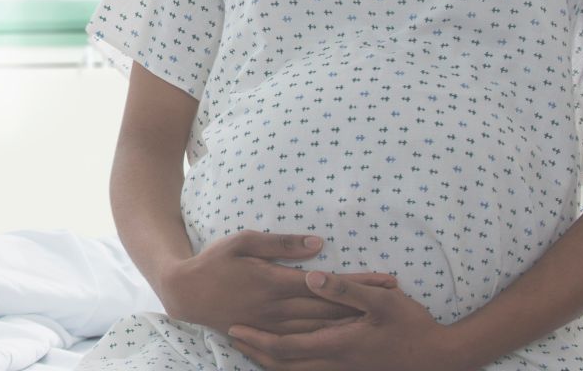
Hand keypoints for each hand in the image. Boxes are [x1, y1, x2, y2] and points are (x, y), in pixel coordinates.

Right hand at [159, 231, 400, 337]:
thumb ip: (281, 243)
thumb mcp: (243, 241)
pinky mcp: (267, 335)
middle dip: (365, 303)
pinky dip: (329, 340)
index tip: (386, 280)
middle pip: (331, 308)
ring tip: (382, 319)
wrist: (186, 294)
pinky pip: (305, 341)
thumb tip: (318, 244)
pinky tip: (346, 340)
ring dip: (353, 323)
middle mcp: (279, 309)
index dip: (358, 282)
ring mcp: (274, 326)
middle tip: (397, 299)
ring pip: (322, 328)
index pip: (327, 283)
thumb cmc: (214, 262)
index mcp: (275, 282)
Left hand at [226, 270, 459, 370]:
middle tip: (233, 338)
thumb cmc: (412, 326)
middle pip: (284, 364)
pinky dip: (293, 366)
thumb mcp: (382, 300)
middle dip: (256, 352)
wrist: (439, 358)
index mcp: (337, 344)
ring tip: (250, 348)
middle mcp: (335, 363)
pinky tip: (288, 358)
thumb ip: (345, 289)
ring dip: (271, 360)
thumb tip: (311, 276)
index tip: (235, 327)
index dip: (258, 338)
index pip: (286, 346)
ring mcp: (344, 370)